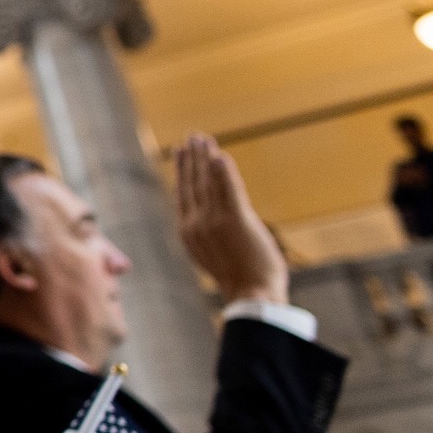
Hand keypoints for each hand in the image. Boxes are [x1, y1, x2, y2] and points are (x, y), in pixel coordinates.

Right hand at [170, 134, 286, 305]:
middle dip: (191, 158)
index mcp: (188, 232)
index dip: (182, 171)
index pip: (183, 194)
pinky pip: (227, 189)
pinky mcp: (235, 220)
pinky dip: (223, 171)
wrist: (251, 296)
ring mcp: (214, 221)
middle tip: (191, 137)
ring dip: (205, 157)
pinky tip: (219, 155)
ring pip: (207, 182)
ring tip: (202, 138)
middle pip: (192, 183)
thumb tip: (214, 222)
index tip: (181, 151)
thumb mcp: (216, 256)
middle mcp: (195, 223)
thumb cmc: (240, 281)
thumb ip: (211, 234)